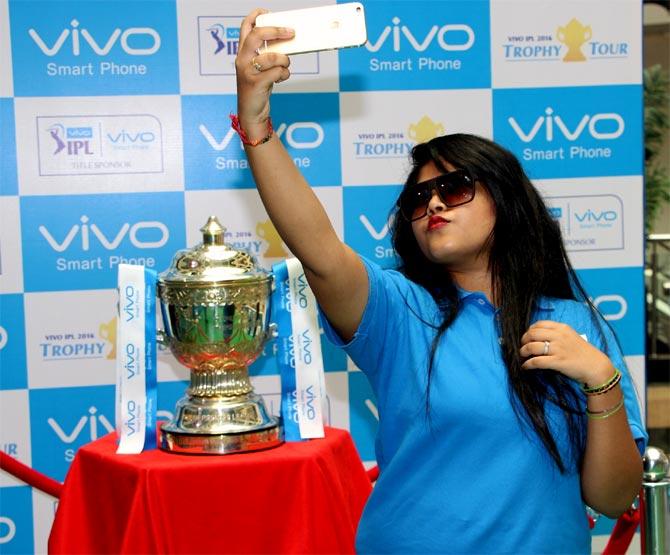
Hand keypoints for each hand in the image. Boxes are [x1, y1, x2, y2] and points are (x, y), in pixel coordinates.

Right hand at [235, 9, 293, 133]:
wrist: (251, 113)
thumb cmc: (257, 89)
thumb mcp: (259, 68)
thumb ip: (267, 54)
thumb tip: (286, 41)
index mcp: (242, 53)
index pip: (245, 27)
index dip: (256, 16)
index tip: (268, 13)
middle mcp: (242, 59)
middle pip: (257, 35)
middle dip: (276, 31)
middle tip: (291, 32)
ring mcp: (248, 71)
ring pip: (272, 56)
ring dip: (284, 60)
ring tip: (285, 65)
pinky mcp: (256, 84)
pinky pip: (277, 72)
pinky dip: (284, 74)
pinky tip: (282, 77)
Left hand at [519, 320, 613, 385]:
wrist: (596, 366)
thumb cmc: (583, 352)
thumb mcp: (571, 336)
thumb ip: (557, 334)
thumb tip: (538, 336)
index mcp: (562, 328)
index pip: (539, 324)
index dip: (529, 330)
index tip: (528, 337)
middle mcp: (559, 336)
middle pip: (532, 334)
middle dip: (524, 340)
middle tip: (523, 346)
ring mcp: (558, 349)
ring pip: (531, 347)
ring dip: (523, 352)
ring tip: (522, 356)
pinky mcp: (557, 362)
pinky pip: (536, 361)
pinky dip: (528, 364)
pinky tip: (525, 366)